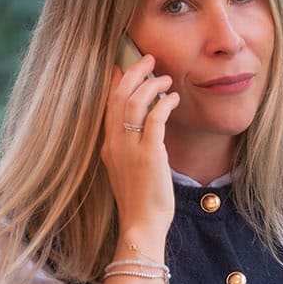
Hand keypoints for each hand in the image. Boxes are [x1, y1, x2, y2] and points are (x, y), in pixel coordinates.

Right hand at [101, 55, 179, 247]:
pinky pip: (154, 119)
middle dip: (134, 73)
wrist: (141, 224)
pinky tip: (174, 98)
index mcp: (108, 146)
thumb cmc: (138, 199)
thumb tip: (139, 126)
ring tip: (165, 78)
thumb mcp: (125, 170)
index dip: (116, 82)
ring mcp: (130, 148)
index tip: (124, 66)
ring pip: (134, 102)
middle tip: (148, 59)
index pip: (108, 105)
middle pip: (119, 96)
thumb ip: (127, 147)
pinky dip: (164, 104)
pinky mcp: (149, 154)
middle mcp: (114, 143)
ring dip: (151, 85)